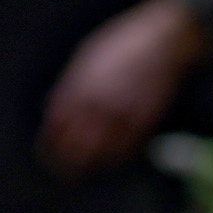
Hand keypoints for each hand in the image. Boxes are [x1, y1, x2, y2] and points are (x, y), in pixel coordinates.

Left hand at [39, 0, 206, 176]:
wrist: (165, 38)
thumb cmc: (124, 42)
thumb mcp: (87, 55)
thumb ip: (69, 85)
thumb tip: (50, 109)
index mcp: (80, 87)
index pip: (56, 127)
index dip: (49, 145)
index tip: (47, 154)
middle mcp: (99, 103)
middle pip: (76, 147)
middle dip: (66, 163)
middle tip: (63, 171)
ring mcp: (123, 114)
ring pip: (101, 155)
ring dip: (90, 167)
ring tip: (84, 174)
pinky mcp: (146, 121)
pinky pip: (127, 151)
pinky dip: (116, 160)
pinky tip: (111, 162)